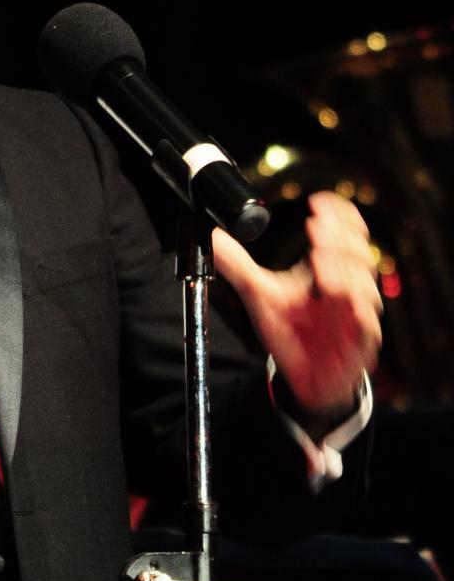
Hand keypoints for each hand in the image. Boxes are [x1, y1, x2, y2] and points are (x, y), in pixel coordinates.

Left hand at [212, 191, 381, 423]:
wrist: (306, 377)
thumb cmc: (291, 331)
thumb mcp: (260, 295)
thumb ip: (239, 266)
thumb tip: (215, 237)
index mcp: (328, 268)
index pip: (343, 232)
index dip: (337, 215)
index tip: (318, 203)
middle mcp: (347, 286)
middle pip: (356, 253)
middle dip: (338, 239)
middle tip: (316, 228)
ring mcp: (355, 313)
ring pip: (361, 285)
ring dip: (342, 271)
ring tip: (320, 261)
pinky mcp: (359, 342)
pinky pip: (365, 323)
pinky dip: (357, 310)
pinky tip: (346, 301)